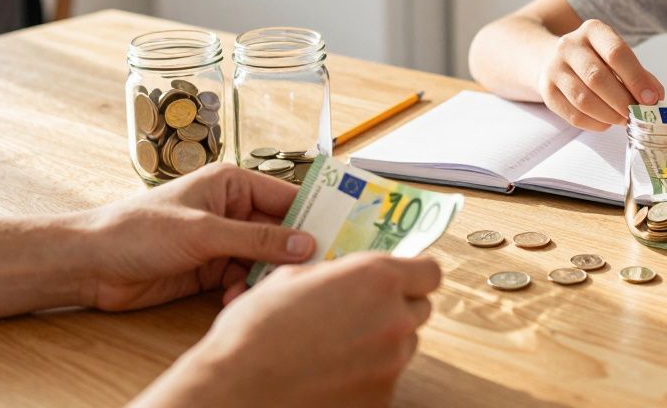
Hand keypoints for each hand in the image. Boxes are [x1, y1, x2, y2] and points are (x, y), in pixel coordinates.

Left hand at [76, 164, 314, 311]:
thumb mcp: (203, 233)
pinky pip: (244, 279)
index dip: (314, 215)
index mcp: (232, 183)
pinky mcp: (211, 268)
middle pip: (280, 231)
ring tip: (264, 291)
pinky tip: (234, 299)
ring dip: (266, 277)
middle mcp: (232, 208)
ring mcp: (222, 240)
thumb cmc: (137, 230)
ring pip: (264, 260)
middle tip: (315, 273)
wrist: (91, 263)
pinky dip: (245, 291)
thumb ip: (256, 240)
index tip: (342, 234)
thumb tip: (306, 245)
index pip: (286, 197)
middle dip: (293, 253)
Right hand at [135, 253, 441, 406]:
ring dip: (383, 341)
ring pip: (404, 344)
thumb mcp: (290, 279)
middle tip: (362, 311)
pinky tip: (333, 371)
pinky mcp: (382, 398)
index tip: (403, 278)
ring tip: (340, 344)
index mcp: (375, 279)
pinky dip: (369, 374)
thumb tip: (342, 275)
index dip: (415, 274)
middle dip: (396, 307)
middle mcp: (392, 319)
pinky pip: (387, 378)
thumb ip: (332, 274)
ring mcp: (391, 363)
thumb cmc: (254, 333)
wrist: (237, 390)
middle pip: (420, 309)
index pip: (429, 271)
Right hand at [538, 19, 663, 130]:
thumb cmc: (595, 59)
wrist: (553, 58)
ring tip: (623, 119)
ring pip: (583, 99)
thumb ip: (639, 74)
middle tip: (637, 114)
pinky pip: (573, 115)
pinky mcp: (547, 91)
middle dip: (622, 101)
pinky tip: (606, 122)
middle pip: (597, 78)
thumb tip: (655, 97)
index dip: (636, 78)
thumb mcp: (616, 56)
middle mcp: (569, 45)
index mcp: (592, 30)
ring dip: (609, 115)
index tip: (652, 99)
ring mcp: (554, 68)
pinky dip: (595, 123)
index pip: (616, 53)